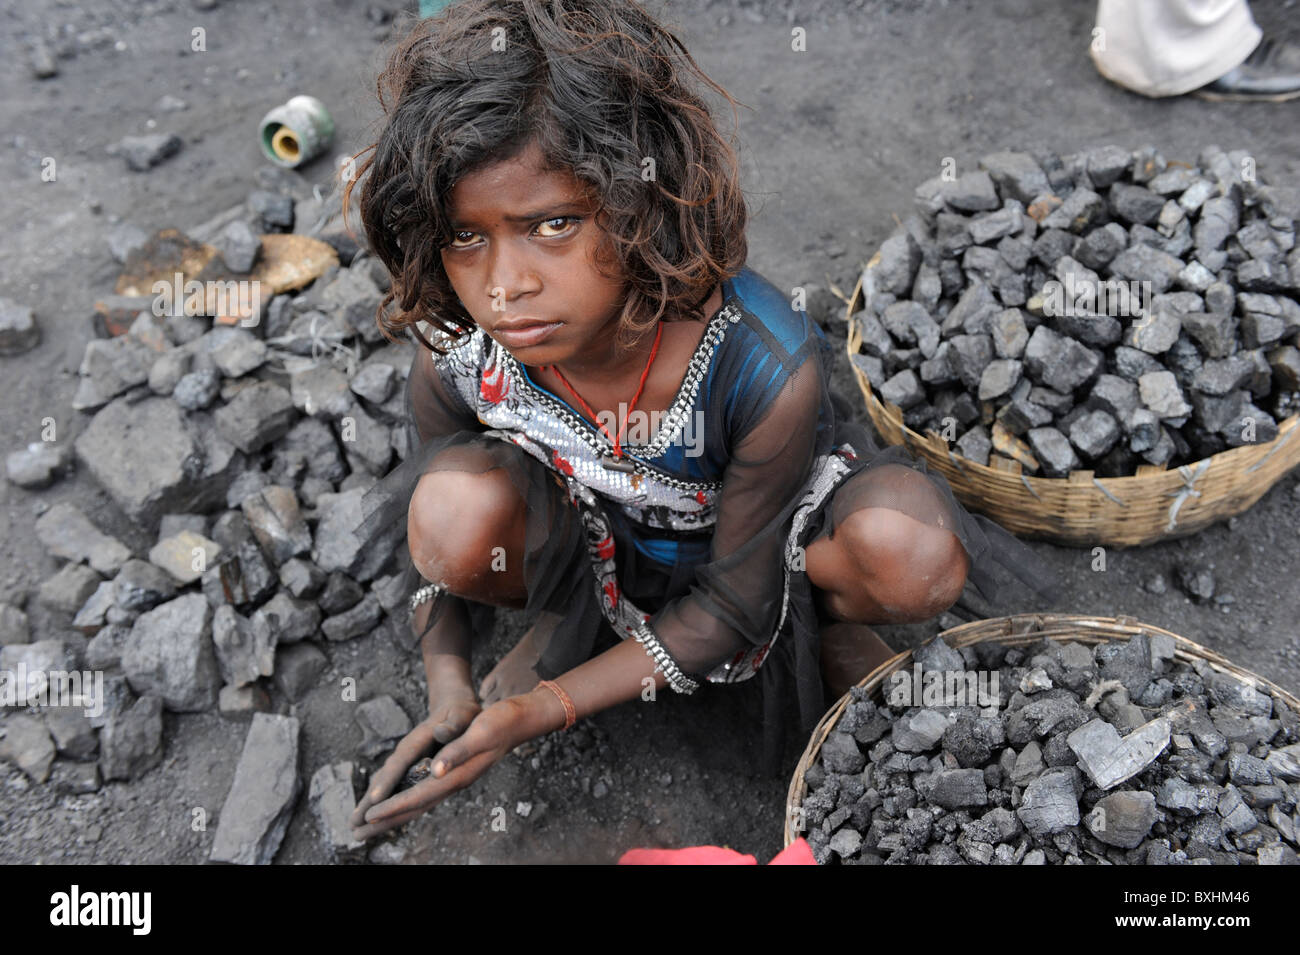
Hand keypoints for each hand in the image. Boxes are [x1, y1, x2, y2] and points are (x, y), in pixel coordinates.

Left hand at [349, 696, 536, 840]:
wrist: (520, 720)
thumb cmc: (501, 722)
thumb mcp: (481, 731)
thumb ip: (458, 751)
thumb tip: (437, 770)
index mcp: (457, 773)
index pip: (419, 795)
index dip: (394, 805)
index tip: (370, 815)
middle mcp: (454, 781)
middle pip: (415, 808)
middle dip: (386, 822)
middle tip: (356, 834)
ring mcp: (454, 779)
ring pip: (418, 804)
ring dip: (393, 816)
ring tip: (368, 827)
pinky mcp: (454, 773)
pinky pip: (425, 794)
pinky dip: (407, 803)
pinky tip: (398, 806)